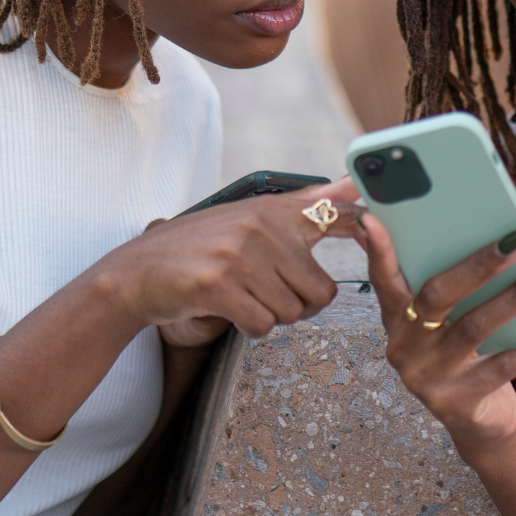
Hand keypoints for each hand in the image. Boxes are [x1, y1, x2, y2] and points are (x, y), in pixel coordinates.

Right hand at [100, 177, 360, 342]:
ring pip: (292, 312)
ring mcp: (240, 255)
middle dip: (300, 306)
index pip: (336, 213)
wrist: (137, 273)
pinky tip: (228, 310)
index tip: (379, 232)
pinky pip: (263, 325)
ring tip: (242, 296)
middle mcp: (261, 227)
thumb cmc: (199, 248)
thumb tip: (351, 187)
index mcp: (273, 210)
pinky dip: (249, 327)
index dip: (365, 228)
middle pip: (321, 292)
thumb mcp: (249, 216)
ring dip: (271, 316)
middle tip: (269, 295)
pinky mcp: (220, 285)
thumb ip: (301, 207)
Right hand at [358, 215, 515, 453]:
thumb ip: (445, 285)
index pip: (383, 279)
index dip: (378, 250)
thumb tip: (469, 232)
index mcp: (397, 319)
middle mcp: (406, 346)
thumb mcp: (442, 324)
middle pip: (438, 296)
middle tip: (515, 239)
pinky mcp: (459, 401)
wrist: (477, 421)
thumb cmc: (461, 355)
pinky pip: (502, 367)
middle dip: (478, 265)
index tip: (371, 217)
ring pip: (475, 327)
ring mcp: (430, 376)